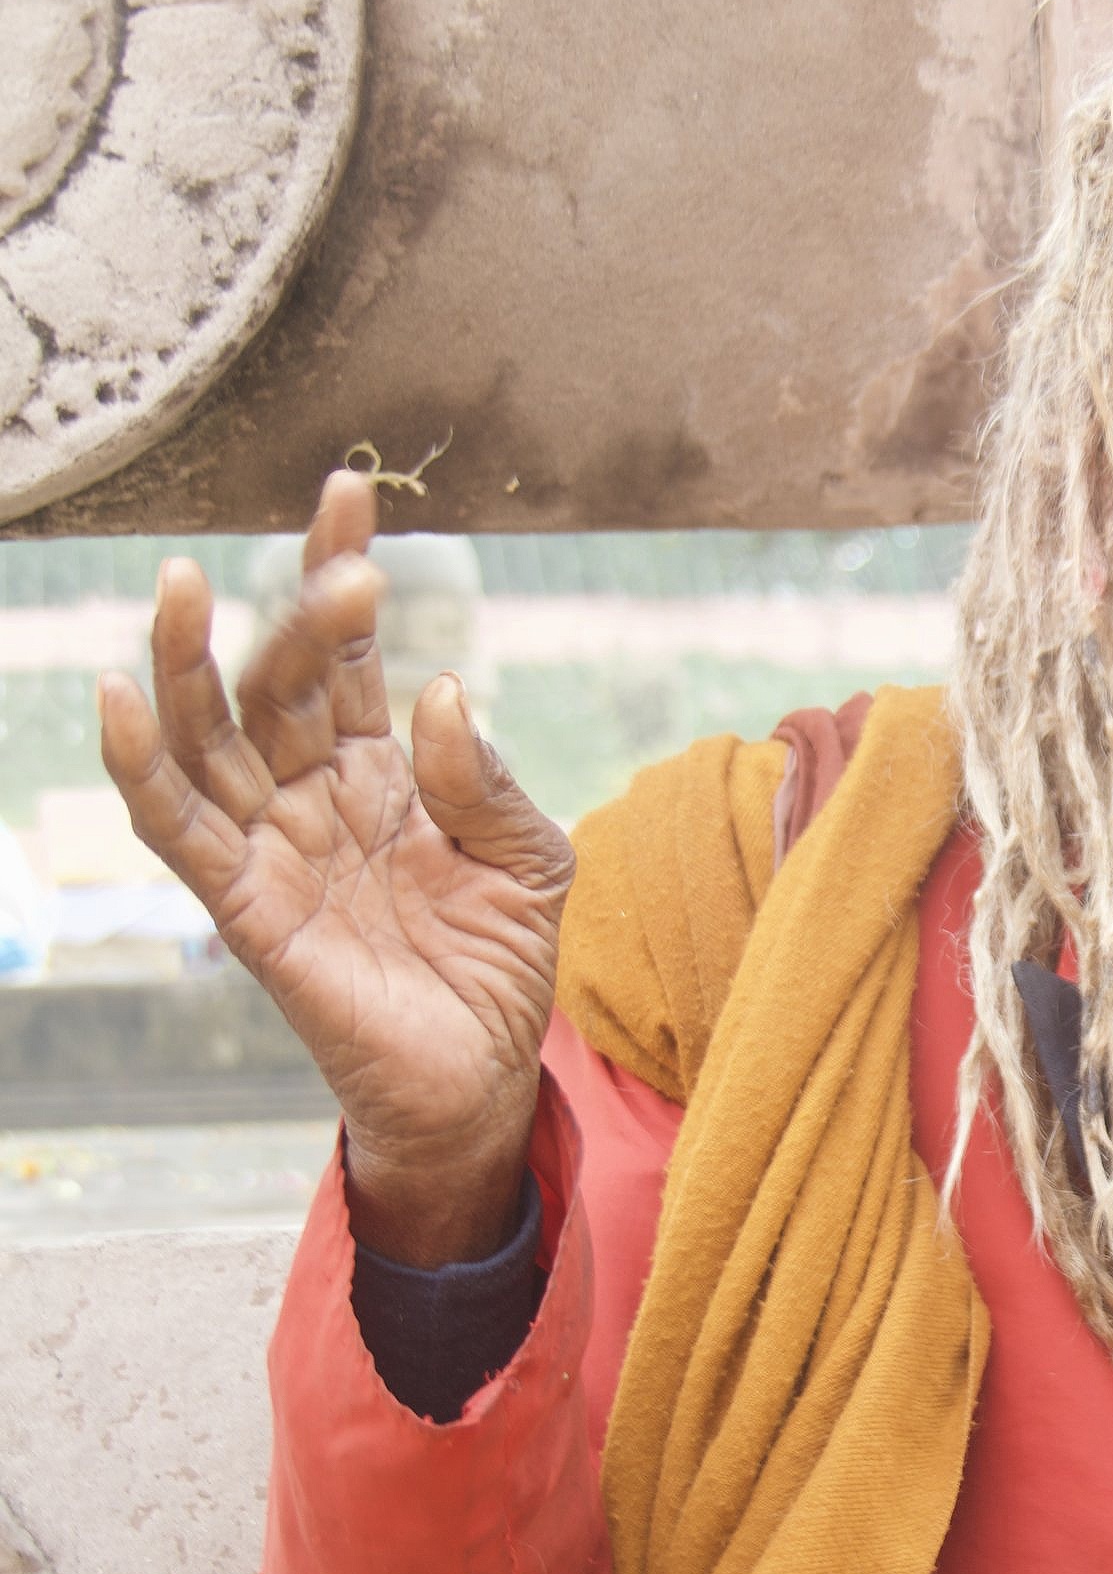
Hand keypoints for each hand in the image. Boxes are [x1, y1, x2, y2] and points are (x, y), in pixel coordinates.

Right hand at [97, 470, 573, 1265]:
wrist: (483, 1083)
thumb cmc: (503, 964)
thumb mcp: (531, 857)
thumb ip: (484, 779)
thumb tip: (432, 693)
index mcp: (380, 766)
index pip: (347, 651)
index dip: (340, 570)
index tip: (347, 490)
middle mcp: (314, 793)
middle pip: (280, 681)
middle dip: (299, 615)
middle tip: (342, 569)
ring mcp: (273, 846)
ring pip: (210, 738)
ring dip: (188, 664)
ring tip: (176, 583)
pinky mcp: (246, 908)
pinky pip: (178, 830)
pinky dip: (143, 768)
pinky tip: (121, 702)